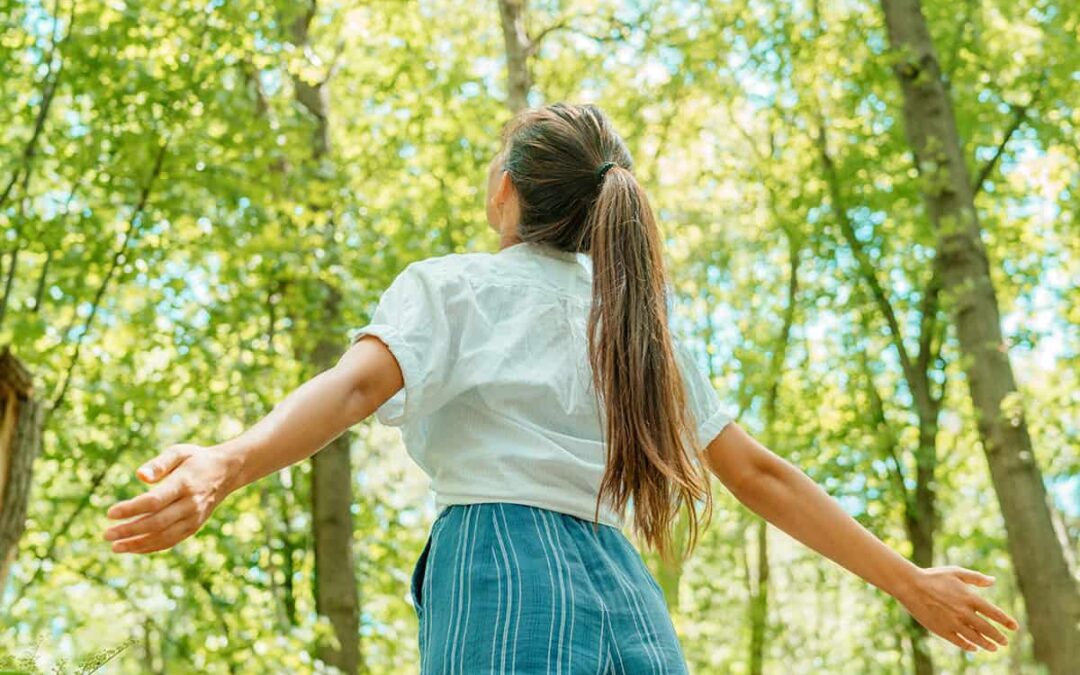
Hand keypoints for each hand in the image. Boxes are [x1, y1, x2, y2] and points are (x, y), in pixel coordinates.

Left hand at [104, 443, 236, 553]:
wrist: (227, 472)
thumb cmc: (195, 459)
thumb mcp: (179, 452)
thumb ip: (158, 463)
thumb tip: (139, 476)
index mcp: (185, 483)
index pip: (154, 501)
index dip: (131, 509)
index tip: (110, 513)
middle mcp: (191, 504)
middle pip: (156, 522)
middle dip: (129, 531)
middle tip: (106, 534)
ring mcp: (194, 518)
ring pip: (163, 536)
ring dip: (137, 544)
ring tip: (115, 546)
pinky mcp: (194, 526)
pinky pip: (171, 541)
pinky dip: (151, 547)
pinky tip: (133, 548)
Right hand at [895, 565, 1019, 652]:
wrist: (910, 586)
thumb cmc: (933, 576)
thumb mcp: (956, 572)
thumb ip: (976, 578)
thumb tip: (993, 581)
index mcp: (969, 598)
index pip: (994, 613)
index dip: (1006, 621)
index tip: (1015, 627)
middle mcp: (964, 613)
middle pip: (987, 629)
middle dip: (998, 637)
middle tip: (1005, 642)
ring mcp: (953, 623)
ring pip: (975, 638)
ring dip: (986, 644)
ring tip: (993, 648)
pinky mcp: (942, 630)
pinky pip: (959, 642)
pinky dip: (969, 646)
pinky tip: (974, 648)